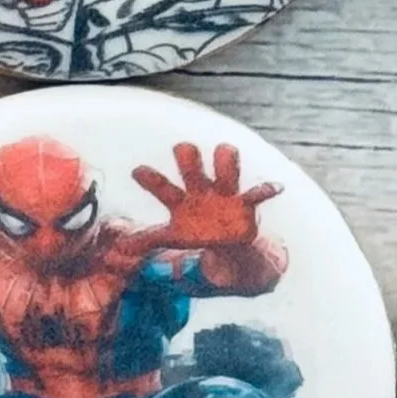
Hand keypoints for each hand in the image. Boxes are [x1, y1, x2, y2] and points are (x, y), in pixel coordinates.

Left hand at [132, 141, 279, 246]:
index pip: (162, 186)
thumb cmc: (195, 232)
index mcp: (180, 200)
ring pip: (225, 168)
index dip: (150, 179)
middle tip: (183, 149)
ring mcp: (223, 194)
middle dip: (188, 157)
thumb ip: (147, 239)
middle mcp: (200, 190)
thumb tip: (121, 248)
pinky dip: (267, 189)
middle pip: (192, 166)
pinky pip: (258, 193)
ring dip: (225, 161)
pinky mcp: (245, 203)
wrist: (226, 241)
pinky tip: (275, 187)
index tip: (136, 171)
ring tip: (225, 151)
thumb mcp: (171, 238)